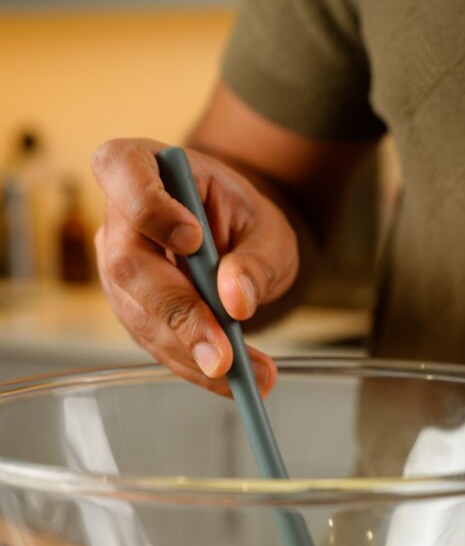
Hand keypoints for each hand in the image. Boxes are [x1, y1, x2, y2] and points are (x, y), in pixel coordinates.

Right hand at [91, 138, 298, 396]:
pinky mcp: (132, 310)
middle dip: (180, 313)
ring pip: (142, 316)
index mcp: (142, 166)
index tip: (193, 239)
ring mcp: (117, 269)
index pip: (121, 172)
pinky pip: (157, 343)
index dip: (150, 208)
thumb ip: (256, 260)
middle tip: (225, 354)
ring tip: (253, 374)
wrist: (235, 241)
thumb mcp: (267, 231)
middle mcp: (119, 220)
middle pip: (130, 265)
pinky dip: (197, 366)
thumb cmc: (243, 220)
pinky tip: (235, 378)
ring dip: (195, 352)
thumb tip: (236, 300)